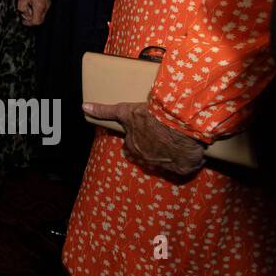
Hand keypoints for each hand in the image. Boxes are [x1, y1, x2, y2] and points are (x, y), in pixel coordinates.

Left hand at [17, 0, 49, 25]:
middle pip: (40, 20)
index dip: (29, 23)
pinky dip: (36, 9)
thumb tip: (23, 13)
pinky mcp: (47, 0)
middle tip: (24, 13)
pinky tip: (31, 3)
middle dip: (31, 19)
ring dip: (33, 13)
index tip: (23, 21)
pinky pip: (42, 9)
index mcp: (40, 6)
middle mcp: (46, 6)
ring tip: (27, 5)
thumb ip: (22, 8)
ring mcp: (48, 3)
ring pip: (41, 14)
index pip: (36, 22)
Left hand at [83, 101, 204, 176]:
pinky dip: (189, 160)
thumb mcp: (125, 111)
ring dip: (171, 155)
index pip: (131, 145)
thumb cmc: (149, 117)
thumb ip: (104, 111)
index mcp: (133, 147)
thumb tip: (83, 107)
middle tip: (162, 136)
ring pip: (167, 162)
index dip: (137, 139)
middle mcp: (147, 159)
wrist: (176, 124)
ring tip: (179, 142)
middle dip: (153, 148)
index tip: (144, 131)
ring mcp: (166, 165)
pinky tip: (192, 151)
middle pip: (148, 155)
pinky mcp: (183, 168)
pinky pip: (186, 166)